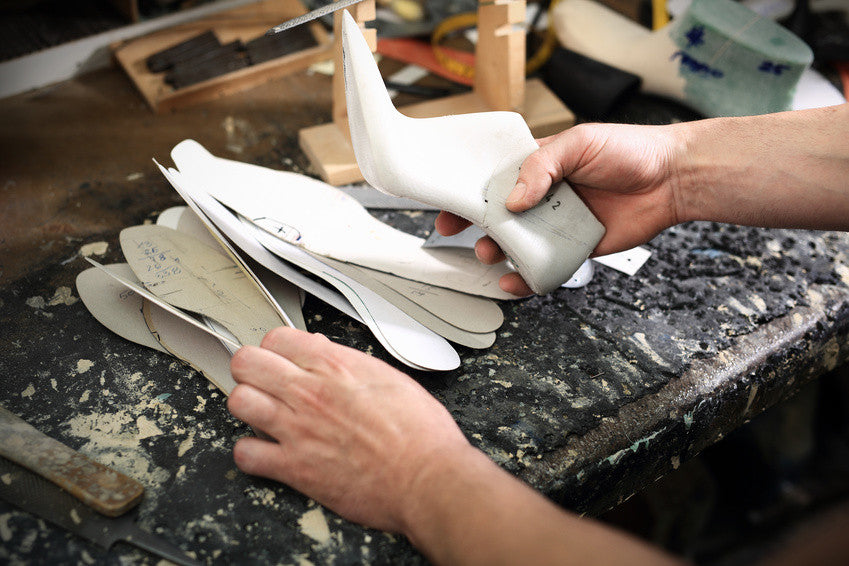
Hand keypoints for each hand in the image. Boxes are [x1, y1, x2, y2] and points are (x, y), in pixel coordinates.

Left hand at [227, 327, 471, 532]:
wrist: (427, 478)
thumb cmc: (420, 432)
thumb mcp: (391, 378)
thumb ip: (351, 363)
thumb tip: (323, 351)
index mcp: (336, 366)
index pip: (277, 338)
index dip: (276, 348)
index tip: (281, 358)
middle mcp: (310, 393)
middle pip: (247, 363)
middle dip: (252, 369)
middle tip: (263, 381)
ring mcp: (298, 430)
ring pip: (239, 402)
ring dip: (248, 406)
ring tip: (262, 414)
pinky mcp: (295, 468)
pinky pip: (246, 454)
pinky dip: (251, 453)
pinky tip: (266, 452)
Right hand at [436, 122, 684, 294]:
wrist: (672, 178)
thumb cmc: (629, 151)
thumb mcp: (578, 143)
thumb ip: (542, 167)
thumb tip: (513, 200)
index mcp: (540, 168)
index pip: (495, 181)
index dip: (470, 195)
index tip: (448, 209)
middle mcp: (546, 198)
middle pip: (501, 217)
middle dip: (479, 228)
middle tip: (469, 235)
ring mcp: (559, 225)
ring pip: (519, 244)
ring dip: (499, 252)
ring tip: (492, 253)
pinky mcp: (577, 249)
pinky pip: (547, 266)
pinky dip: (528, 277)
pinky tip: (515, 280)